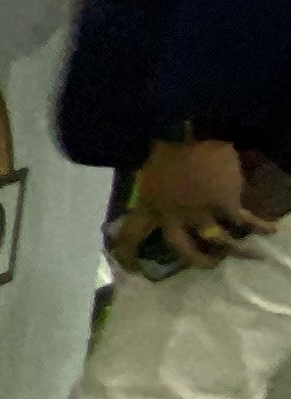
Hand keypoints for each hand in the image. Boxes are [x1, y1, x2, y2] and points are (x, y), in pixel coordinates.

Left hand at [130, 138, 274, 268]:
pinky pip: (245, 221)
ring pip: (218, 240)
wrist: (190, 130)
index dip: (128, 253)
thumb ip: (154, 186)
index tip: (130, 268)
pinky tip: (270, 230)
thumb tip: (157, 191)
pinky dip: (260, 226)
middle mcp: (173, 214)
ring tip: (249, 254)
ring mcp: (200, 212)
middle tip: (209, 265)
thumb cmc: (164, 144)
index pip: (131, 233)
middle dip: (196, 260)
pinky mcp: (225, 204)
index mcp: (149, 203)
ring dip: (234, 250)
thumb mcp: (148, 169)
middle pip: (182, 248)